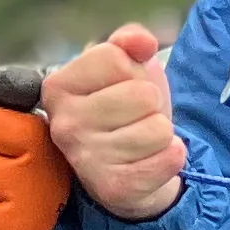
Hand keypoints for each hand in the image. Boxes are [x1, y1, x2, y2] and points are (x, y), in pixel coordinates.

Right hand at [41, 24, 183, 222]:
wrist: (128, 171)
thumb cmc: (124, 111)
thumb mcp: (124, 67)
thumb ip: (130, 41)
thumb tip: (142, 42)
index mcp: (58, 87)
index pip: (113, 57)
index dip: (132, 68)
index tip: (120, 86)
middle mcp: (64, 124)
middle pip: (143, 95)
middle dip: (150, 104)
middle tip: (134, 119)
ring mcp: (85, 159)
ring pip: (159, 129)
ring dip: (161, 133)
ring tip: (141, 141)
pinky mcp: (113, 188)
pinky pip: (170, 158)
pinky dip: (172, 156)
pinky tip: (151, 161)